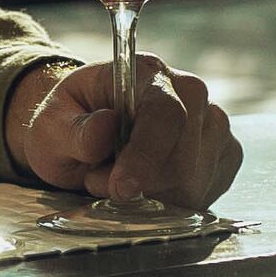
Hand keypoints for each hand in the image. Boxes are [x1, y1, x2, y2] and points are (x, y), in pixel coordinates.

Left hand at [6, 55, 240, 209]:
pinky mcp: (225, 154)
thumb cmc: (70, 124)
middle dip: (141, 184)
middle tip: (100, 179)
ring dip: (153, 196)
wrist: (88, 133)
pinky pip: (206, 194)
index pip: (165, 113)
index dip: (146, 155)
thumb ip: (73, 130)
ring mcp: (214, 124)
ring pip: (195, 182)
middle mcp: (191, 93)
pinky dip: (173, 203)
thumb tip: (104, 129)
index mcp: (148, 73)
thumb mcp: (50, 126)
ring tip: (121, 179)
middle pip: (185, 157)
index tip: (121, 188)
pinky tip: (150, 188)